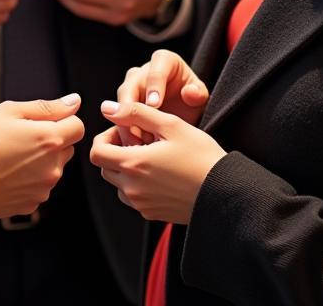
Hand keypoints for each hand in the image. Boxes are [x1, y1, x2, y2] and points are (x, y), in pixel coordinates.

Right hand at [0, 94, 85, 218]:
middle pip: (65, 148)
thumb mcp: (10, 111)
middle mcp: (52, 168)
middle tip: (20, 137)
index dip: (61, 119)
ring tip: (8, 156)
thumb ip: (47, 107)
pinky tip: (6, 173)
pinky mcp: (30, 204)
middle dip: (50, 140)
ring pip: (52, 168)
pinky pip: (38, 186)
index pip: (77, 126)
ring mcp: (42, 189)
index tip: (40, 121)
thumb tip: (74, 102)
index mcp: (50, 140)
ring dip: (39, 161)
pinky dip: (28, 179)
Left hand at [89, 100, 225, 223]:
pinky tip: (160, 173)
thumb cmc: (200, 155)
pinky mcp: (152, 214)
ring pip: (117, 183)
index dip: (107, 137)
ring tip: (152, 156)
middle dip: (116, 151)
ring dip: (126, 168)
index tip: (127, 130)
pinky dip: (138, 184)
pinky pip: (133, 198)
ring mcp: (141, 204)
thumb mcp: (170, 124)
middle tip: (140, 140)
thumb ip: (135, 112)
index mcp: (134, 164)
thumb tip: (107, 107)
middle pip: (105, 167)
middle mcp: (132, 188)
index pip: (97, 152)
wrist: (225, 192)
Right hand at [115, 48, 208, 144]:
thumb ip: (198, 93)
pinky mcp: (124, 105)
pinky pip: (118, 118)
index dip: (153, 87)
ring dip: (126, 124)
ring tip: (139, 142)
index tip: (154, 105)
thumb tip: (190, 92)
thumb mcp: (200, 96)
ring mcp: (131, 87)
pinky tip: (133, 146)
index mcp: (163, 61)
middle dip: (131, 109)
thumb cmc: (192, 99)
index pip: (155, 72)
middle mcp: (142, 72)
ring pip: (120, 103)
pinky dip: (124, 132)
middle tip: (141, 128)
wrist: (183, 112)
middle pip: (129, 86)